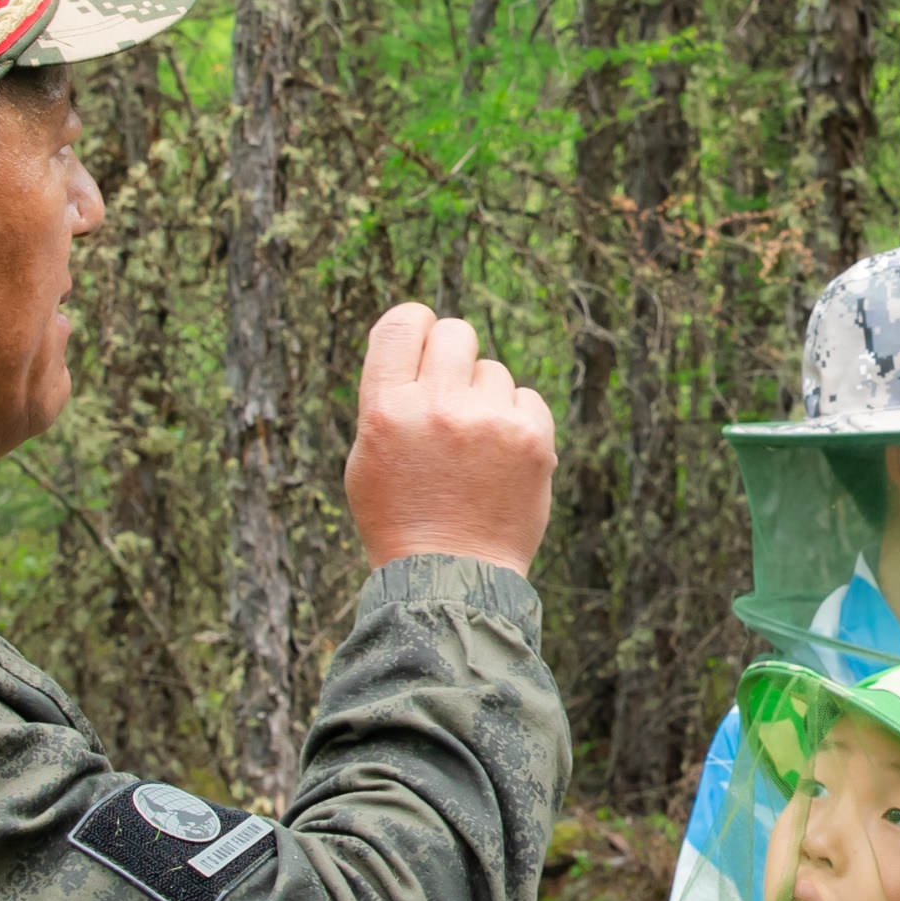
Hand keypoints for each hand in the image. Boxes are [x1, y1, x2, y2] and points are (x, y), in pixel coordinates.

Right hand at [345, 302, 557, 571]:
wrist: (452, 577)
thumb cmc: (401, 518)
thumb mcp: (367, 457)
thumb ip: (390, 398)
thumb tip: (422, 348)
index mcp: (386, 409)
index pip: (403, 322)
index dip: (417, 326)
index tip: (423, 343)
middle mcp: (437, 406)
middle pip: (456, 332)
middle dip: (454, 357)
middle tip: (451, 396)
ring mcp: (488, 421)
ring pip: (493, 371)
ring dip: (485, 399)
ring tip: (473, 451)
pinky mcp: (532, 438)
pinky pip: (527, 399)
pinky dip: (516, 422)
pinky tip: (500, 461)